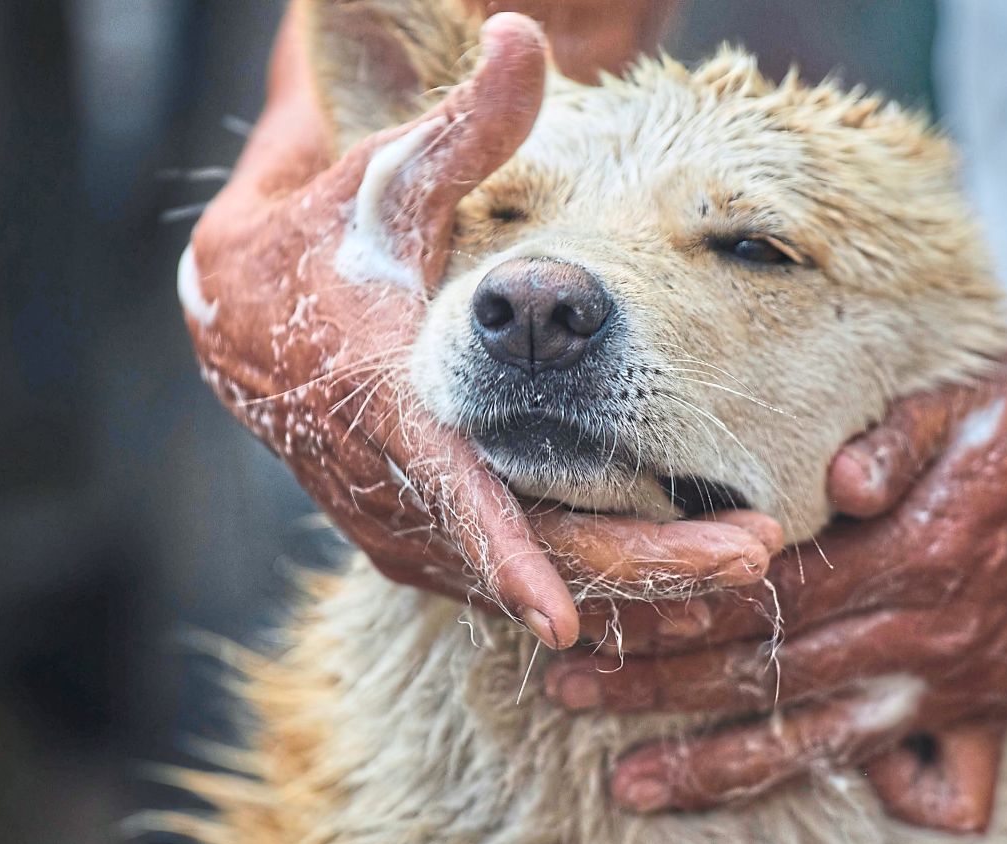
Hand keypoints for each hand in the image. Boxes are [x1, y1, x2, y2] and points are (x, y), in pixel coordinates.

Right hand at [184, 6, 773, 649]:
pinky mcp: (428, 542)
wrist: (252, 321)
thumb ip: (460, 130)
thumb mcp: (383, 185)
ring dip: (637, 584)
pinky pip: (522, 575)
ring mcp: (411, 530)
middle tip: (754, 556)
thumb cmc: (327, 246)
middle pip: (529, 561)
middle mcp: (397, 493)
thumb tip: (523, 32)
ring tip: (740, 564)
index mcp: (384, 411)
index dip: (510, 563)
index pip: (454, 501)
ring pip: (534, 582)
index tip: (568, 621)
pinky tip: (676, 570)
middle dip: (643, 569)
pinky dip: (598, 581)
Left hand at [546, 231, 1006, 830]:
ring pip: (820, 742)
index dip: (671, 614)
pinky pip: (927, 779)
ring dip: (720, 767)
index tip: (591, 620)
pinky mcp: (988, 702)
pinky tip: (798, 786)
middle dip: (657, 692)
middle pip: (767, 676)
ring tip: (631, 785)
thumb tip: (842, 485)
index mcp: (910, 555)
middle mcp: (927, 634)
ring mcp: (957, 681)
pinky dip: (869, 790)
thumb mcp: (958, 395)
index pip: (759, 600)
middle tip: (568, 695)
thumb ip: (895, 438)